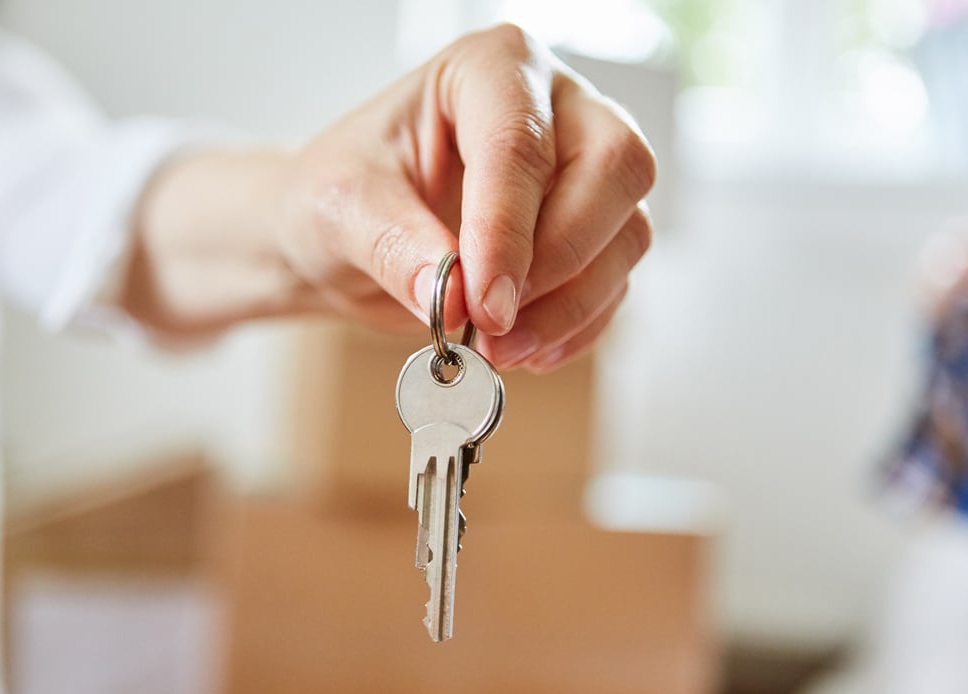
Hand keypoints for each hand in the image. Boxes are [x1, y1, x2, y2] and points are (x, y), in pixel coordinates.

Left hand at [133, 25, 654, 371]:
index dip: (507, 229)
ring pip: (627, 232)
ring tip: (498, 349)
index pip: (521, 143)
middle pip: (613, 170)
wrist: (348, 238)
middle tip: (494, 326)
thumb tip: (456, 297)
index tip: (481, 303)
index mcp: (490, 69)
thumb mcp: (340, 210)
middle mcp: (556, 108)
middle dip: (558, 264)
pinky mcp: (594, 234)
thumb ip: (394, 245)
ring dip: (570, 307)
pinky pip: (614, 283)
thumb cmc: (342, 196)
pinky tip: (524, 350)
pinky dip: (576, 328)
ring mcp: (586, 170)